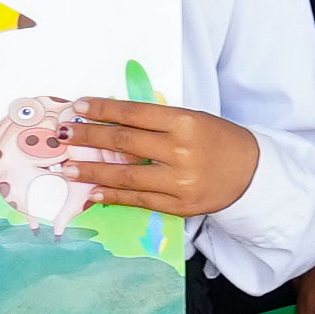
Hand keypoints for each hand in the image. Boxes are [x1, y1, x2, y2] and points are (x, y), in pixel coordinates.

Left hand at [60, 98, 260, 220]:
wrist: (250, 173)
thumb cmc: (216, 140)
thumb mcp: (191, 119)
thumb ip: (156, 123)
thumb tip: (109, 124)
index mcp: (185, 122)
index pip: (134, 114)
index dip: (103, 110)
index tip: (78, 107)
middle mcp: (181, 150)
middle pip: (124, 143)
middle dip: (88, 138)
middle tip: (63, 135)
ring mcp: (180, 181)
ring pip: (126, 176)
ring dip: (92, 172)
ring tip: (68, 169)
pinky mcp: (180, 205)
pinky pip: (139, 200)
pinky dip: (112, 196)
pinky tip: (92, 192)